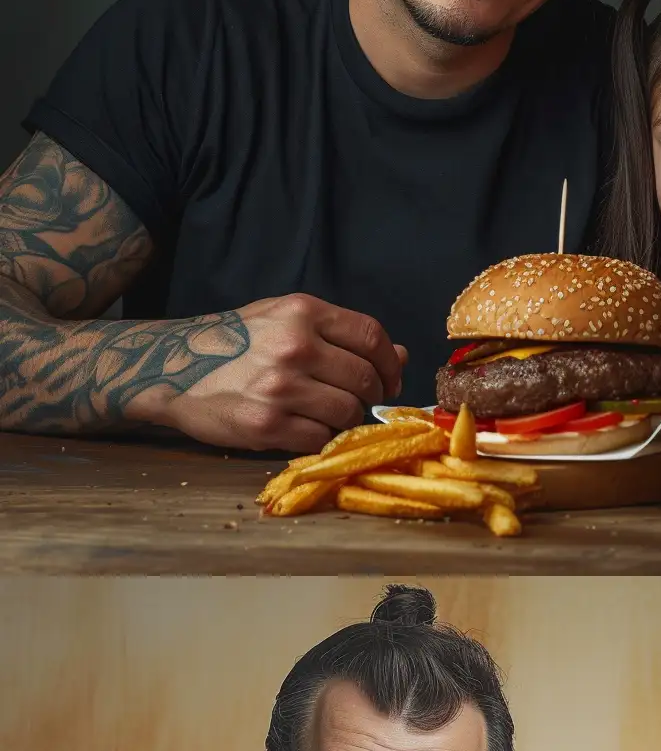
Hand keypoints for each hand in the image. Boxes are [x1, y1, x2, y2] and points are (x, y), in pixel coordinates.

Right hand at [160, 294, 405, 452]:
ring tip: (323, 413)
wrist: (170, 369)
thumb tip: (400, 357)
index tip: (389, 380)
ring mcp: (281, 387)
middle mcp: (294, 346)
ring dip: (346, 418)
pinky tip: (301, 426)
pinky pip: (321, 437)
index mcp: (302, 313)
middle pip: (365, 379)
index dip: (389, 363)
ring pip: (349, 412)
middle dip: (369, 395)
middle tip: (355, 401)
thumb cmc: (235, 343)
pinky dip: (320, 437)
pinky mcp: (268, 424)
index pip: (371, 337)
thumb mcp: (284, 321)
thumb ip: (340, 336)